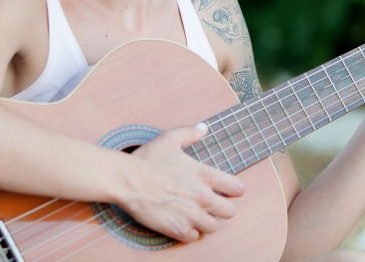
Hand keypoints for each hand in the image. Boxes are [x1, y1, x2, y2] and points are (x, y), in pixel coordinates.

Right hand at [120, 123, 244, 241]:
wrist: (127, 180)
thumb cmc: (147, 159)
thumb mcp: (170, 139)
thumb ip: (190, 133)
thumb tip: (203, 128)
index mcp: (205, 175)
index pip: (238, 188)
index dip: (233, 189)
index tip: (226, 189)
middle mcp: (203, 197)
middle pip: (230, 211)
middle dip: (222, 208)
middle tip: (211, 204)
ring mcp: (191, 215)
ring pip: (213, 227)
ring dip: (206, 221)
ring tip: (196, 214)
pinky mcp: (177, 229)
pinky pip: (194, 237)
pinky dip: (190, 232)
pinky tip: (182, 222)